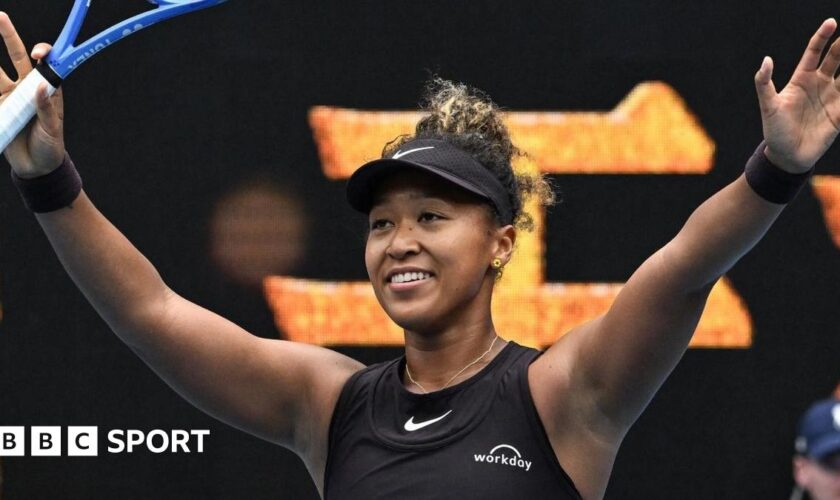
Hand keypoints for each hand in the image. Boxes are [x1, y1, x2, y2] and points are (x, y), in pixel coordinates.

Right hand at [0, 12, 63, 178]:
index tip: (38, 54)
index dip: (43, 53)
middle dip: (7, 36)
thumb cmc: (51, 148)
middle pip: (15, 57)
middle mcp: (27, 88)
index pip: (45, 64)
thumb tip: (41, 86)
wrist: (35, 168)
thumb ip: (45, 109)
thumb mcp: (52, 130)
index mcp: (47, 90)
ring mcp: (8, 96)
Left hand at [755, 18, 839, 172]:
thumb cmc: (774, 131)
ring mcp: (832, 98)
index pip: (815, 52)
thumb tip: (766, 60)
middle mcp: (820, 84)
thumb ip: (764, 83)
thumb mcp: (768, 106)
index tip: (831, 22)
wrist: (786, 156)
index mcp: (802, 79)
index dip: (822, 36)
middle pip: (836, 58)